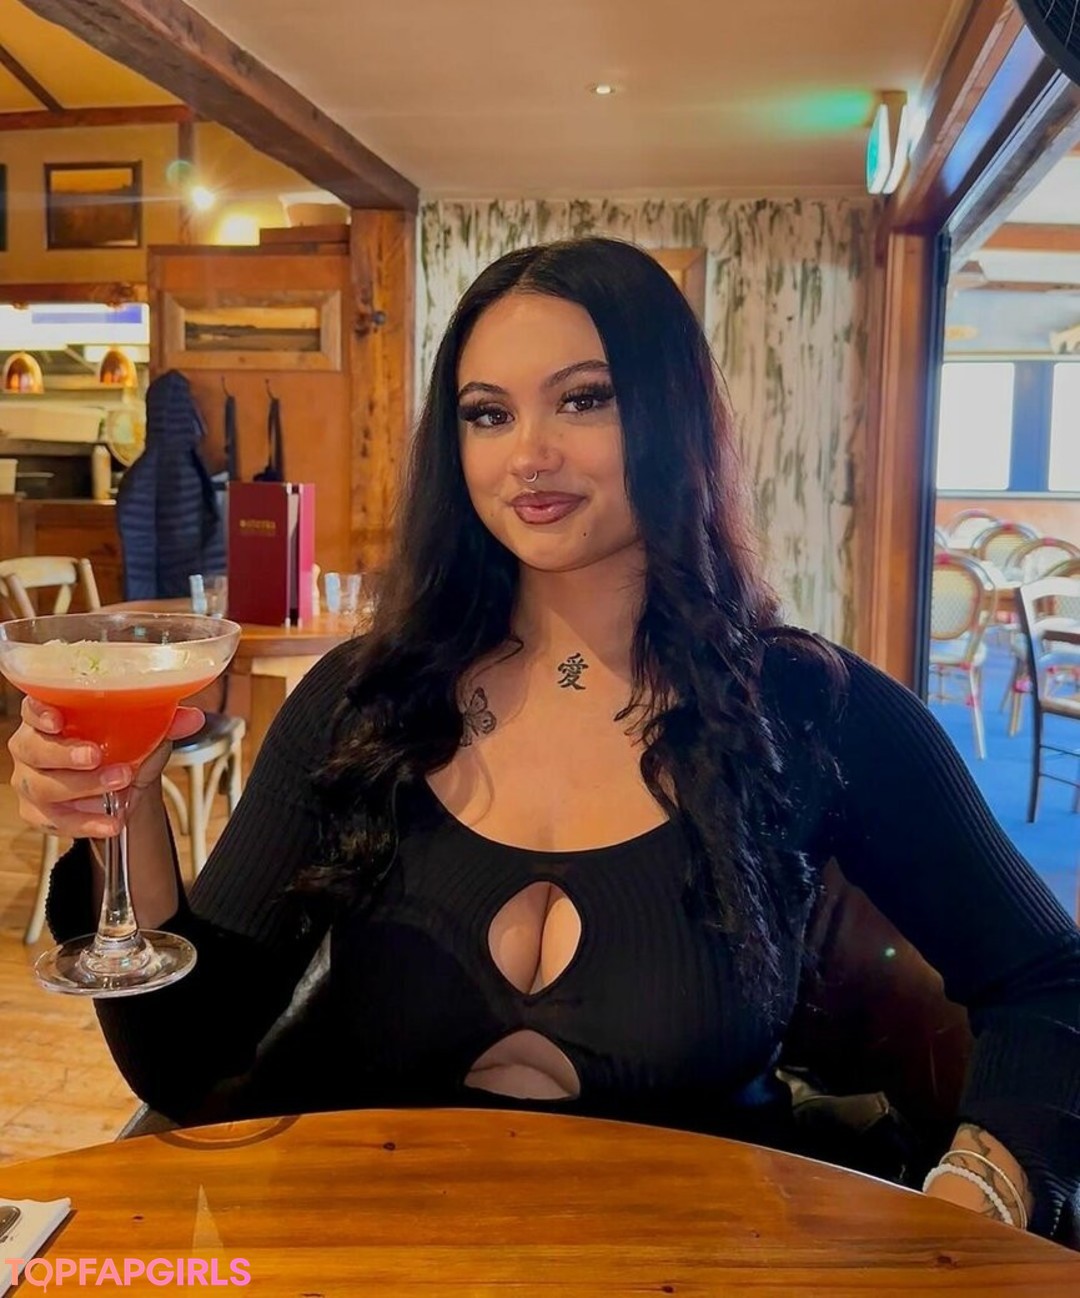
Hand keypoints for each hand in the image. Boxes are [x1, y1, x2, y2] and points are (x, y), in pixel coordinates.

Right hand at [8, 696, 204, 839]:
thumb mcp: (145, 732)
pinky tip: (110, 821)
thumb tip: (192, 718)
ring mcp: (32, 781)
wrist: (124, 786)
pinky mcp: (39, 813)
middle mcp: (33, 746)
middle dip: (65, 754)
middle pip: (33, 749)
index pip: (33, 707)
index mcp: (53, 715)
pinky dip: (86, 823)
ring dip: (82, 787)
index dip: (39, 713)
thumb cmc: (122, 747)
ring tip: (118, 785)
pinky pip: (56, 821)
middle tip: (96, 757)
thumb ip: (166, 722)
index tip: (58, 719)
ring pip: (42, 786)